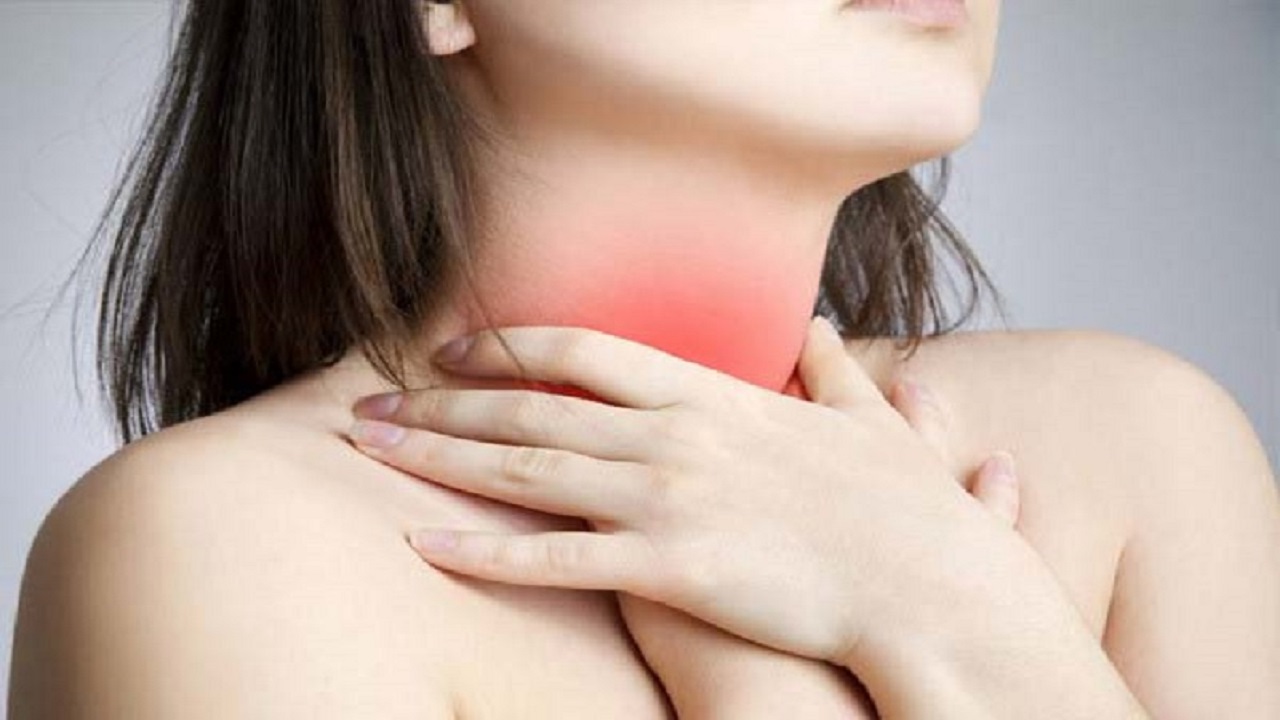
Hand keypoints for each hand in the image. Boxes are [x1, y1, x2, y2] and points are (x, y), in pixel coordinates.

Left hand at [345, 317, 1044, 664]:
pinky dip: (482, 549)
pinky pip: (553, 558)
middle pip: (530, 407)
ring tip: (370, 450)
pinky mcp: (669, 566)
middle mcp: (673, 434)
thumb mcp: (868, 421)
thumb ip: (834, 370)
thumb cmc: (902, 508)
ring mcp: (666, 497)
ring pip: (525, 470)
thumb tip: (821, 329)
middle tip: (368, 404)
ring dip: (439, 459)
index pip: (582, 351)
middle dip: (441, 405)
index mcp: (712, 394)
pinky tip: (423, 542)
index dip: (506, 346)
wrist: (929, 584)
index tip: (449, 352)